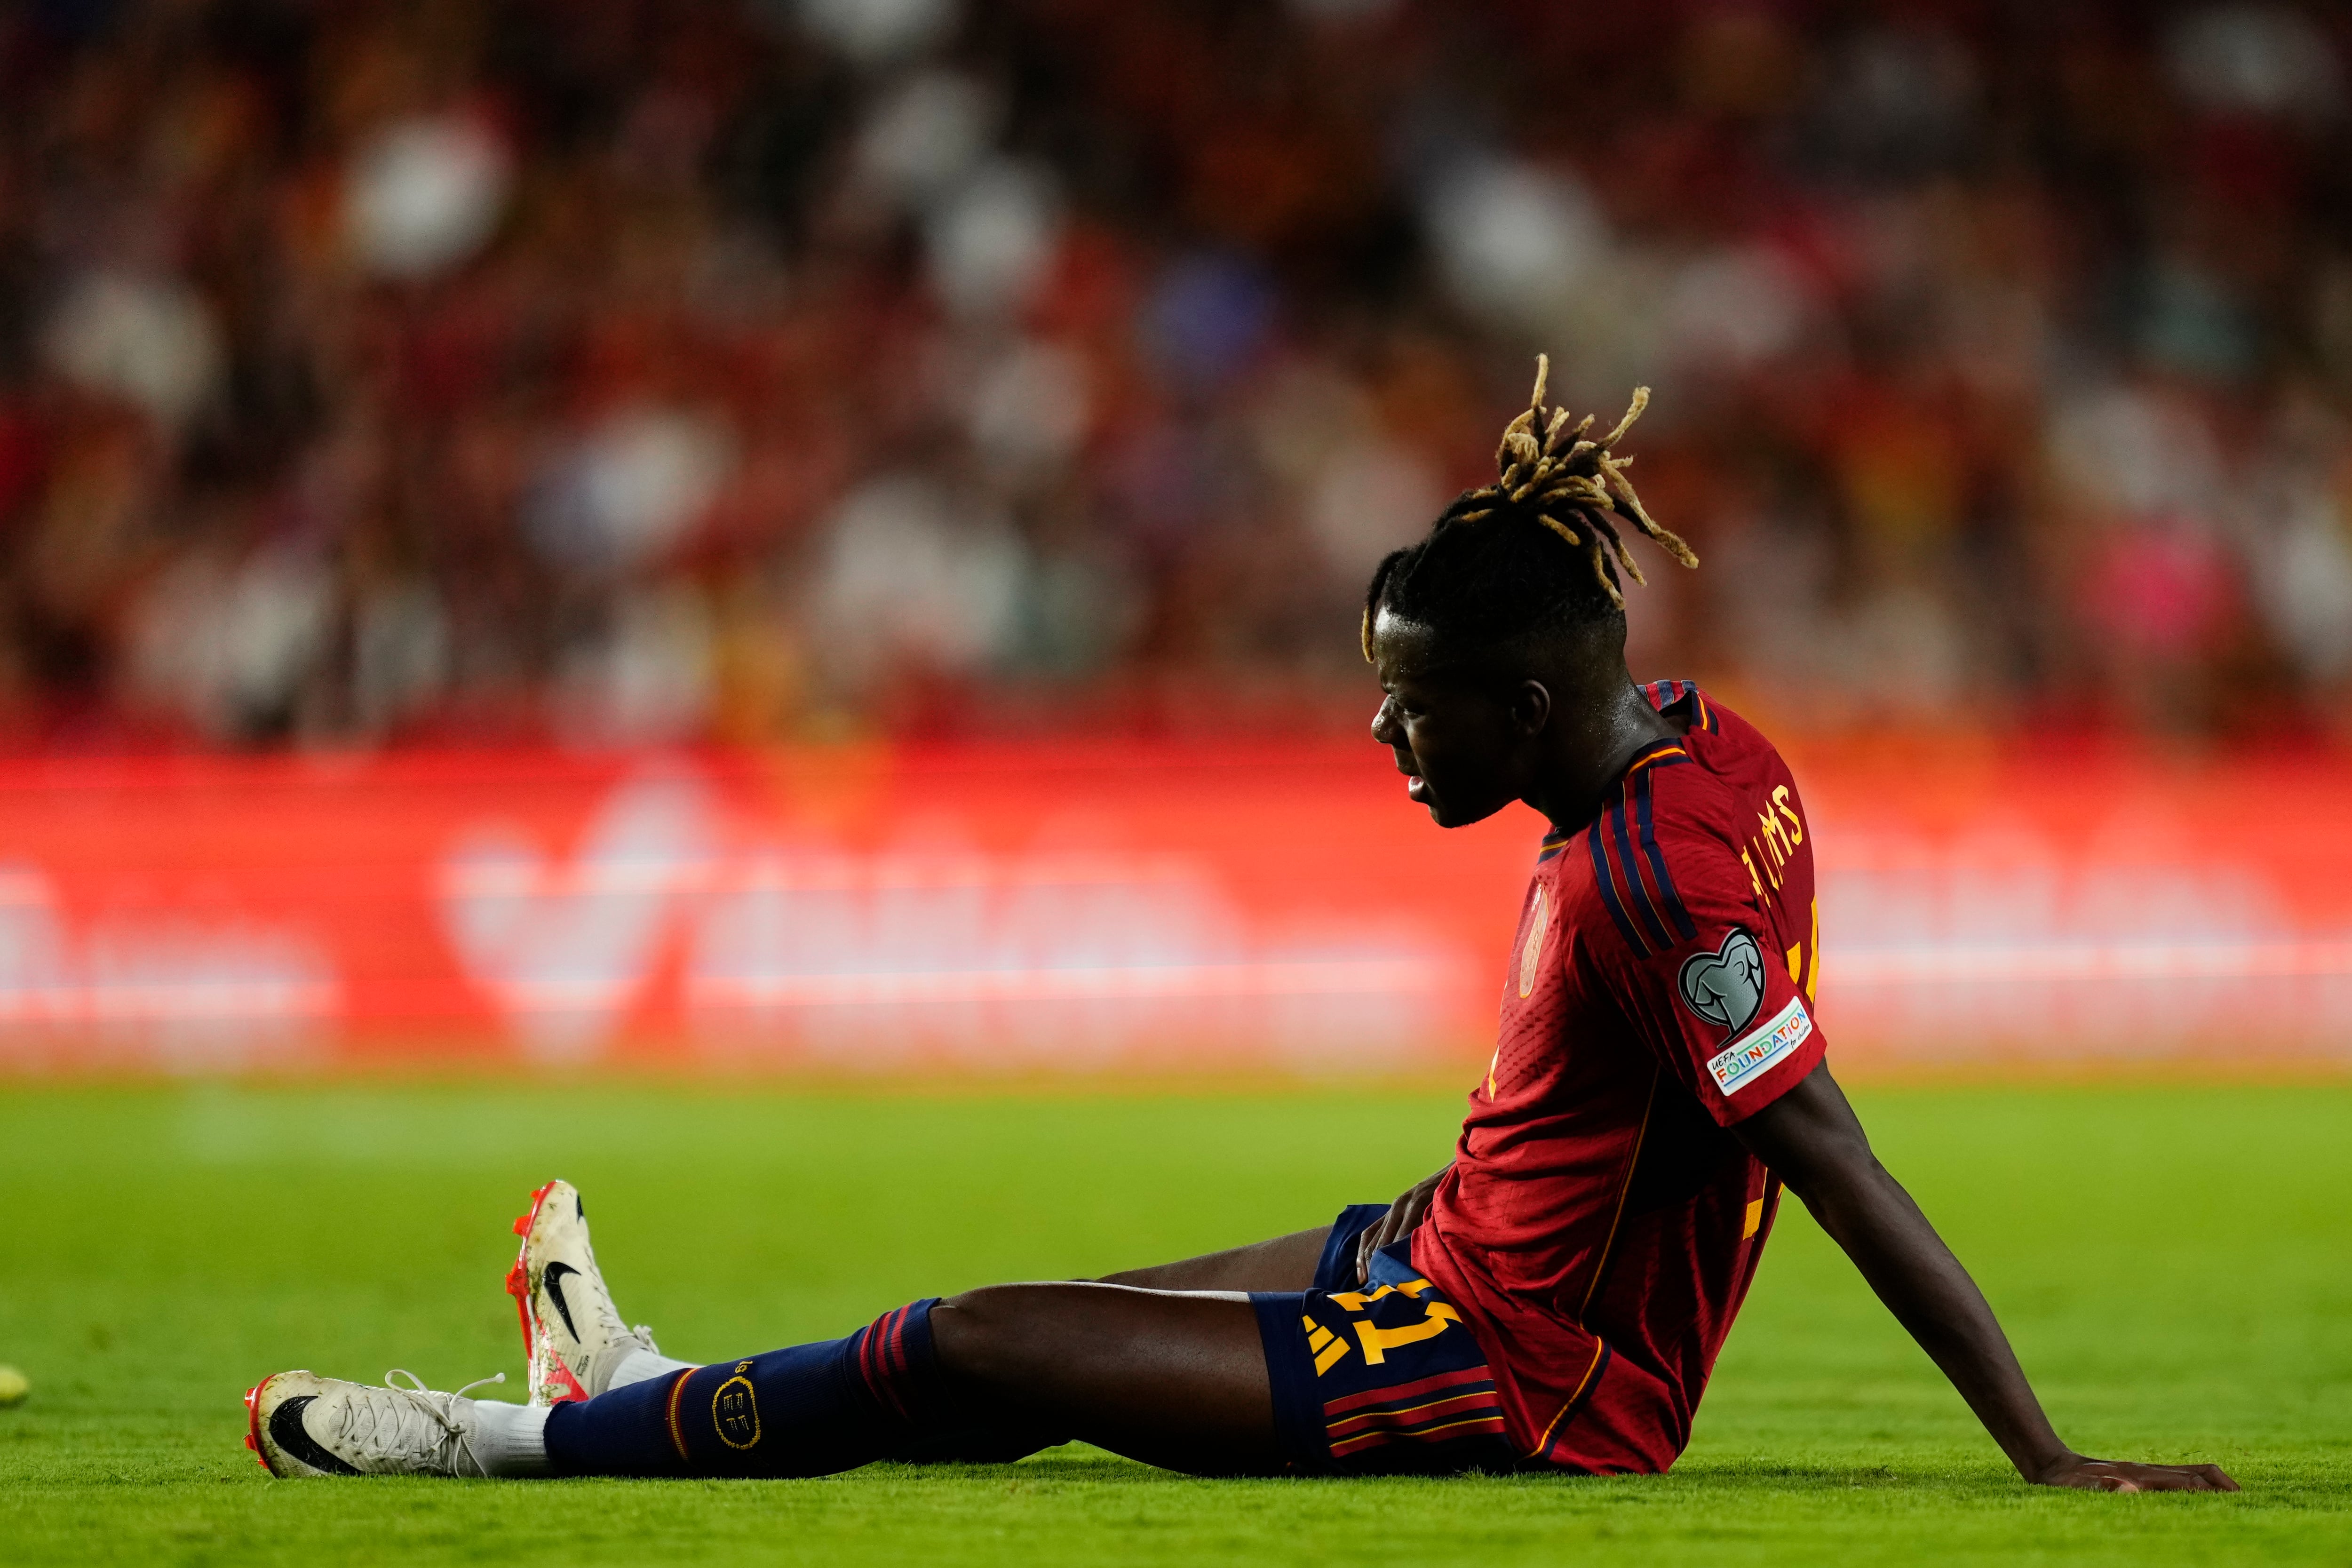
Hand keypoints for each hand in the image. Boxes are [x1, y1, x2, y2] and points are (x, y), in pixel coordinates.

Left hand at [1355, 1166, 1447, 1285]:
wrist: (1457, 1172)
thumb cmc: (1442, 1198)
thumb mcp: (1421, 1215)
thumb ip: (1411, 1232)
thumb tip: (1404, 1260)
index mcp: (1393, 1212)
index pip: (1368, 1235)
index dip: (1361, 1257)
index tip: (1362, 1278)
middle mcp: (1395, 1207)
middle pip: (1372, 1239)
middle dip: (1369, 1264)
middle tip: (1371, 1284)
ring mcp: (1406, 1203)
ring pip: (1386, 1236)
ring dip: (1383, 1259)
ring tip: (1384, 1278)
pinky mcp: (1419, 1200)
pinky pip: (1407, 1227)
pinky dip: (1402, 1245)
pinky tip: (1404, 1261)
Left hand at [2033, 1453, 2238, 1492]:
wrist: (2050, 1467)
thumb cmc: (2064, 1483)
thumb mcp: (2078, 1489)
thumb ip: (2102, 1488)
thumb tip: (2131, 1488)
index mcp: (2140, 1477)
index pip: (2187, 1482)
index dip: (2212, 1491)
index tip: (2239, 1502)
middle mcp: (2147, 1472)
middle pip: (2197, 1474)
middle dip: (2224, 1486)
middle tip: (2252, 1503)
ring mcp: (2145, 1473)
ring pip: (2189, 1473)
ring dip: (2214, 1483)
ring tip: (2239, 1500)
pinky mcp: (2139, 1478)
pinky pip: (2177, 1479)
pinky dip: (2199, 1484)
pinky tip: (2206, 1496)